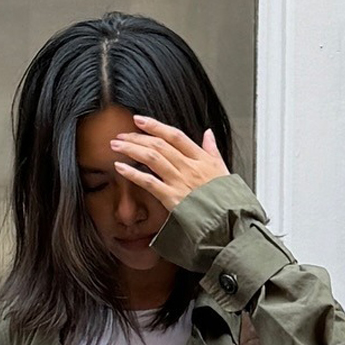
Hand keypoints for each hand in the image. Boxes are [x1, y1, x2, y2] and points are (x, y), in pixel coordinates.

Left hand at [109, 115, 228, 212]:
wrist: (228, 224)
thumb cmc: (227, 203)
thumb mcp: (224, 171)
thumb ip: (213, 150)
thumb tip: (208, 133)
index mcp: (201, 159)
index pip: (175, 136)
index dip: (155, 126)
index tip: (139, 120)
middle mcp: (189, 167)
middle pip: (159, 144)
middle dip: (137, 137)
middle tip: (120, 134)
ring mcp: (180, 182)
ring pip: (152, 157)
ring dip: (131, 149)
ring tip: (115, 146)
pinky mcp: (172, 198)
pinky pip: (149, 182)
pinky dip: (132, 173)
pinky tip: (120, 167)